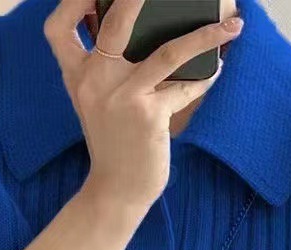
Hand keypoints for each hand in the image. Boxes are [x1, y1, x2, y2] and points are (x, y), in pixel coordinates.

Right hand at [44, 0, 243, 210]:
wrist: (117, 190)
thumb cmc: (114, 145)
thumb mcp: (99, 105)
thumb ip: (107, 72)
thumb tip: (144, 35)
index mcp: (77, 76)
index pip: (57, 29)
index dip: (72, 3)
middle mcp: (94, 81)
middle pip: (116, 22)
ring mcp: (122, 96)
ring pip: (169, 51)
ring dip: (206, 36)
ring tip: (232, 26)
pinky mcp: (148, 115)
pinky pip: (184, 87)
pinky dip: (205, 77)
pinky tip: (217, 70)